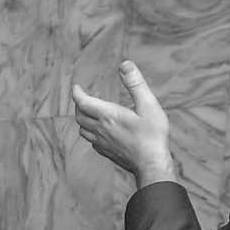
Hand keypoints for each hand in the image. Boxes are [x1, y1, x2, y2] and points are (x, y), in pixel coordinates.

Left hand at [72, 61, 178, 186]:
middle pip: (79, 115)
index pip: (83, 102)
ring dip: (83, 118)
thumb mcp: (148, 105)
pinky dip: (91, 132)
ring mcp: (102, 143)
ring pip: (83, 129)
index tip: (76, 86)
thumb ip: (135, 84)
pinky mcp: (107, 152)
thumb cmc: (152, 135)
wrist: (152, 165)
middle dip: (79, 104)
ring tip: (92, 112)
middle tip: (85, 97)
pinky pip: (92, 141)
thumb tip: (125, 64)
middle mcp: (101, 129)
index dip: (77, 93)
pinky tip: (101, 131)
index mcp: (108, 116)